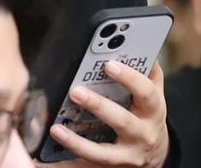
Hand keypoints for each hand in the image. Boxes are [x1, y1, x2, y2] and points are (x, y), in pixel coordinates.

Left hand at [36, 62, 168, 167]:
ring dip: (77, 142)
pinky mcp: (111, 167)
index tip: (109, 64)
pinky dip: (65, 162)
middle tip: (76, 91)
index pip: (146, 93)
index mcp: (152, 111)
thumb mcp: (153, 95)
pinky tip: (44, 156)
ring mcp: (126, 155)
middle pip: (122, 121)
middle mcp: (142, 134)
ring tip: (56, 129)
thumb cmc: (147, 115)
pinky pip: (86, 165)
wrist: (156, 154)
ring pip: (102, 153)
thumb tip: (138, 45)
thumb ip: (148, 72)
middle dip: (99, 106)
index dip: (130, 78)